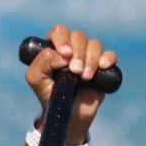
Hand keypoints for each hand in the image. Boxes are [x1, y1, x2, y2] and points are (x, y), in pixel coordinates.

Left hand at [26, 23, 116, 144]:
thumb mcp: (35, 79)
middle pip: (78, 35)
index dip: (62, 39)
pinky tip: (102, 66)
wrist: (67, 114)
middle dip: (78, 52)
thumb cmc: (49, 94)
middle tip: (75, 71)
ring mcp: (88, 55)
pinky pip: (109, 54)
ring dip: (91, 58)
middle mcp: (72, 47)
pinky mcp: (102, 66)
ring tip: (85, 77)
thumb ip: (41, 62)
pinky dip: (107, 58)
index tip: (65, 54)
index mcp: (54, 46)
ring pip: (94, 43)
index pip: (59, 31)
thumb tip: (62, 55)